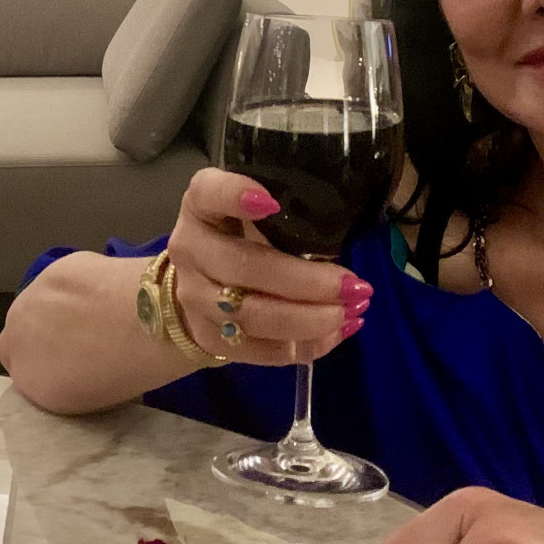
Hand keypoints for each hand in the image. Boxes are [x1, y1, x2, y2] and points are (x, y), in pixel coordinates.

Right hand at [164, 168, 369, 366]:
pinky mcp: (209, 338)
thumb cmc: (240, 234)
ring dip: (309, 319)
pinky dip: (304, 345)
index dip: (235, 195)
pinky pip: (260, 350)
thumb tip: (352, 226)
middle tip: (354, 286)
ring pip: (253, 315)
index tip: (272, 202)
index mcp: (200, 204)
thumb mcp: (254, 209)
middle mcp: (189, 248)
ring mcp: (194, 297)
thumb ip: (287, 210)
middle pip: (244, 267)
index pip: (208, 192)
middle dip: (306, 281)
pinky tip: (336, 333)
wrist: (198, 285)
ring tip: (351, 312)